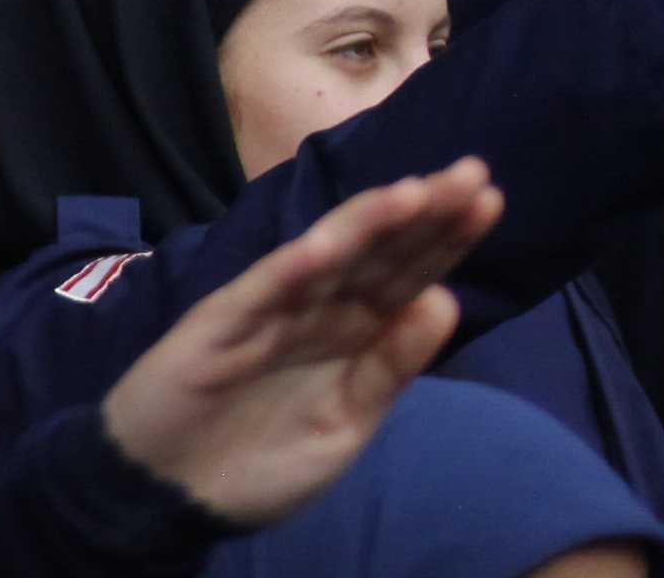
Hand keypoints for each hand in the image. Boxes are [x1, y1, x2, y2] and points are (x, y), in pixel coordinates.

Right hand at [94, 161, 495, 529]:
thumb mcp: (347, 424)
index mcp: (351, 334)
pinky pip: (263, 292)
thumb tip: (446, 298)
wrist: (173, 492)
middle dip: (423, 214)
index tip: (490, 199)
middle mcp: (316, 310)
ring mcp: (267, 310)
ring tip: (414, 192)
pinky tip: (325, 245)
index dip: (445, 240)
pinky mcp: (220, 323)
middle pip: (377, 254)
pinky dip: (293, 268)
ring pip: (326, 258)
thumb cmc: (261, 461)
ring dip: (367, 225)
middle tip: (472, 171)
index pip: (406, 276)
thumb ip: (391, 367)